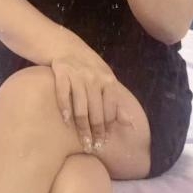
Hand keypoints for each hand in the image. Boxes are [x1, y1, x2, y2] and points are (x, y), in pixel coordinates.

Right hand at [51, 35, 135, 152]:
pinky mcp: (61, 72)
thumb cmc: (88, 66)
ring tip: (83, 142)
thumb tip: (130, 124)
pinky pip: (63, 94)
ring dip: (82, 127)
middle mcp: (94, 78)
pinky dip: (65, 109)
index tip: (104, 142)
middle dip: (95, 132)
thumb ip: (116, 101)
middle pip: (96, 111)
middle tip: (93, 147)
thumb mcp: (105, 79)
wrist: (64, 45)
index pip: (110, 109)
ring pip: (81, 107)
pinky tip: (65, 121)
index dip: (108, 128)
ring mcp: (77, 75)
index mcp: (108, 79)